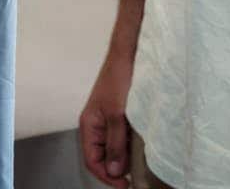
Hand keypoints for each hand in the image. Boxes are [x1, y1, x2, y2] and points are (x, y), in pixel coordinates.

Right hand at [79, 49, 135, 186]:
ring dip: (124, 157)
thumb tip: (115, 171)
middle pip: (101, 157)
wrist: (128, 54)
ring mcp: (108, 120)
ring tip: (139, 164)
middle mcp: (96, 125)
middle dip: (115, 169)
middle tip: (133, 177)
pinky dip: (129, 145)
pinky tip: (140, 147)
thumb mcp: (117, 114)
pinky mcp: (120, 115)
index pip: (92, 160)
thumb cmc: (119, 78)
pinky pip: (121, 137)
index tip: (125, 184)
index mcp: (89, 125)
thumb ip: (115, 143)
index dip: (107, 176)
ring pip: (113, 147)